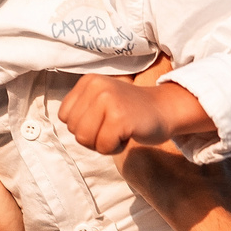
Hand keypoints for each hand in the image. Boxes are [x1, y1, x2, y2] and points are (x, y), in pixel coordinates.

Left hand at [58, 63, 214, 155]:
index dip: (83, 126)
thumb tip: (64, 126)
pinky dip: (115, 148)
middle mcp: (95, 87)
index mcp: (88, 81)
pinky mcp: (119, 118)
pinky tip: (128, 134)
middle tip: (115, 126)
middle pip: (74, 130)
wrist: (165, 109)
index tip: (104, 120)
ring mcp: (107, 101)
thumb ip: (81, 110)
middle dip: (93, 137)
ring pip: (85, 140)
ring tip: (120, 130)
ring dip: (104, 143)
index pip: (64, 117)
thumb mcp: (100, 101)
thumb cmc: (131, 112)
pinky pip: (103, 147)